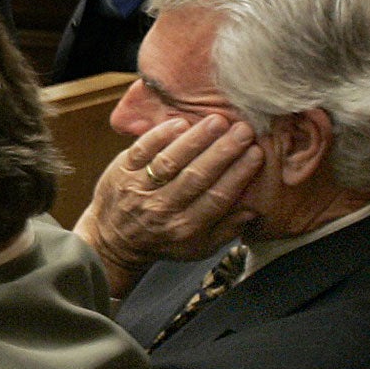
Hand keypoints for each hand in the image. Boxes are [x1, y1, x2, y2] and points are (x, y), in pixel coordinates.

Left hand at [73, 114, 261, 298]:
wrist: (113, 241)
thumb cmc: (164, 241)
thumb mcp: (198, 247)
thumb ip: (227, 229)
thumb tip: (255, 209)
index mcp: (185, 228)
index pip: (217, 197)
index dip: (238, 174)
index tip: (256, 152)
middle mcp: (161, 208)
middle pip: (196, 176)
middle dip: (223, 151)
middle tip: (243, 130)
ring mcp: (138, 189)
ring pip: (170, 161)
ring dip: (195, 139)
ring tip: (217, 121)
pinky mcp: (120, 172)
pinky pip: (140, 151)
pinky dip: (159, 136)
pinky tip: (180, 123)